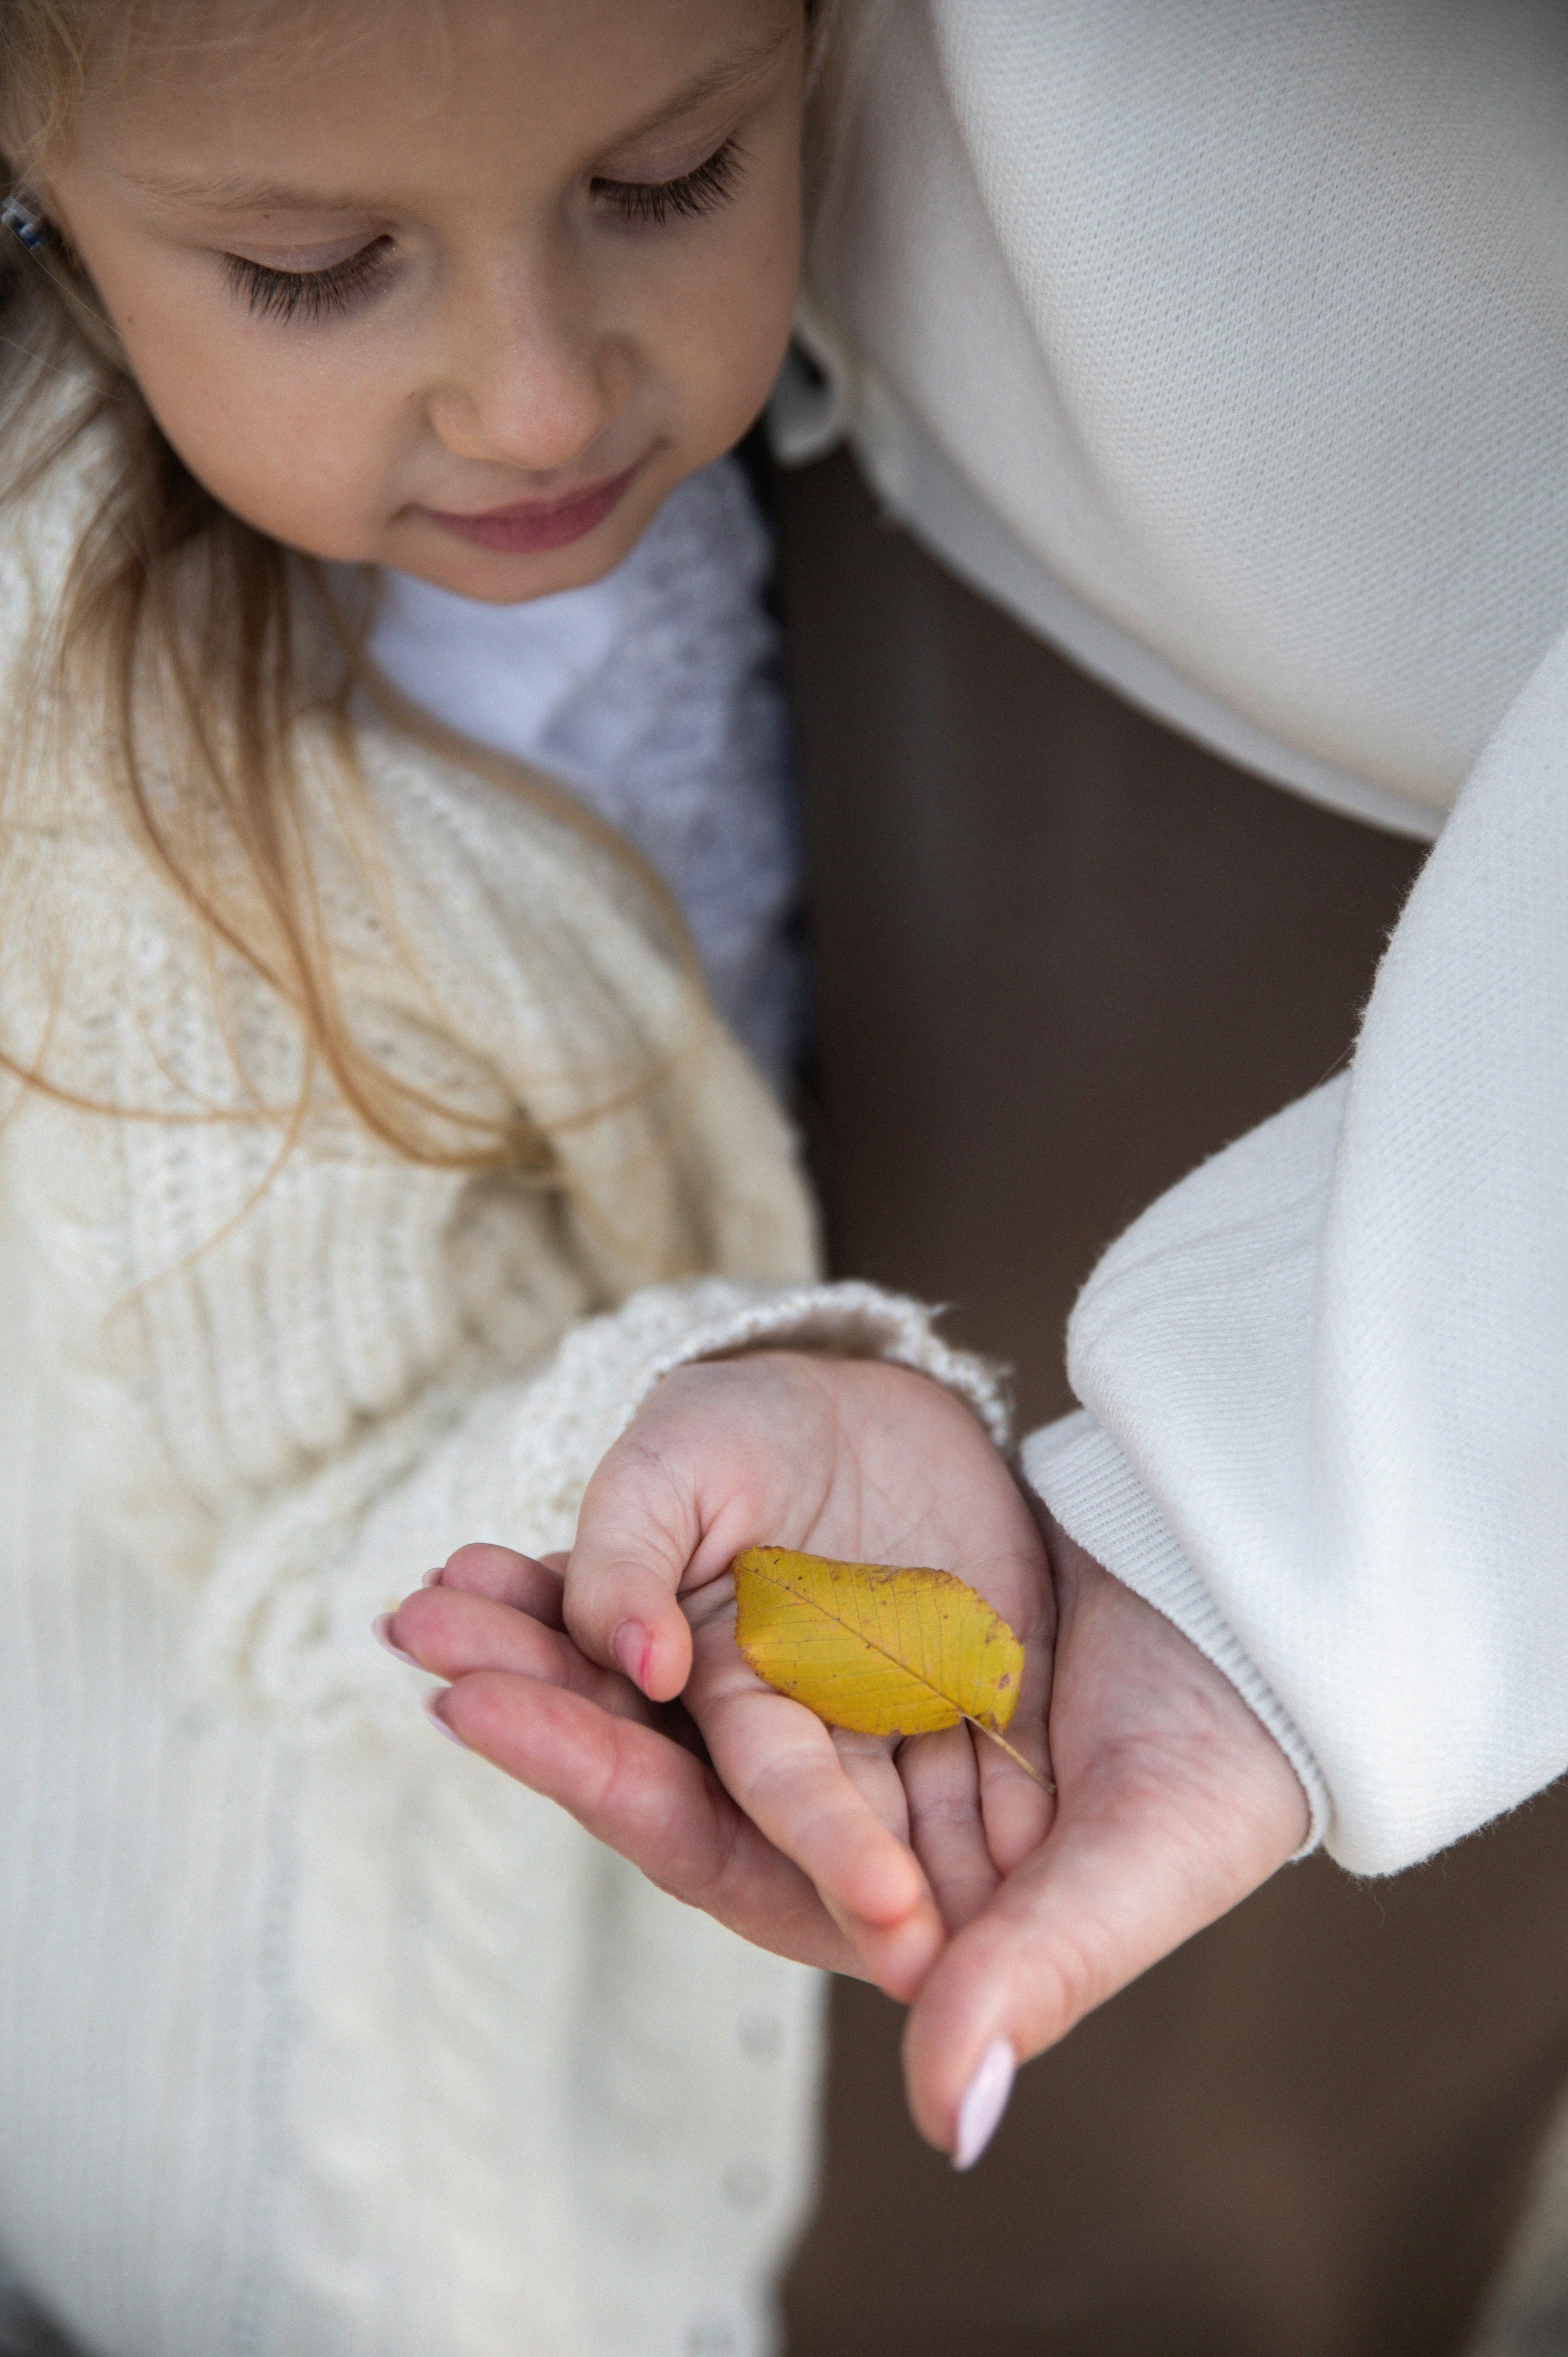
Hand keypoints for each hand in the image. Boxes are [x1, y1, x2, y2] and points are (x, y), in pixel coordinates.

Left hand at [386, 1357, 1307, 2157]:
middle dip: (543, 1692)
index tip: (469, 1697)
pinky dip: (637, 1579)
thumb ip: (1034, 1981)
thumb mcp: (1137, 1865)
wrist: (1271, 1615)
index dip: (586, 1773)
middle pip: (658, 1759)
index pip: (699, 1842)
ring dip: (566, 1627)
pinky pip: (719, 1604)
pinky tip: (552, 1538)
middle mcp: (838, 1816)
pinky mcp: (849, 1631)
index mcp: (881, 1900)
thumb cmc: (1222, 1762)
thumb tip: (945, 2122)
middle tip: (424, 1612)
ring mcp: (839, 1714)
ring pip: (672, 1682)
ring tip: (453, 1567)